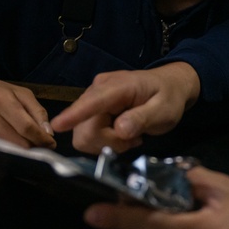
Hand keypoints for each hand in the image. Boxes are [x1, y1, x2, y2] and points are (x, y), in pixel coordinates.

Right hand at [0, 75, 55, 148]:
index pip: (27, 126)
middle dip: (34, 146)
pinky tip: (13, 146)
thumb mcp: (17, 91)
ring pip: (9, 149)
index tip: (51, 143)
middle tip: (42, 146)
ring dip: (23, 150)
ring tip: (29, 145)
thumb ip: (36, 110)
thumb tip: (47, 132)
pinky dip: (8, 151)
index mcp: (2, 100)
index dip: (42, 138)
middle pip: (18, 142)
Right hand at [49, 62, 200, 153]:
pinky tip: (123, 134)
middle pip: (85, 126)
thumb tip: (121, 129)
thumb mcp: (164, 110)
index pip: (93, 102)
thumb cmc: (168, 97)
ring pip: (84, 133)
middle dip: (107, 142)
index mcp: (118, 86)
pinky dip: (105, 140)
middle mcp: (98, 89)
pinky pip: (87, 133)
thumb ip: (142, 118)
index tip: (58, 125)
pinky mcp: (91, 108)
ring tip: (130, 136)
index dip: (74, 115)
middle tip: (132, 140)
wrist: (170, 86)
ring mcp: (93, 98)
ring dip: (106, 143)